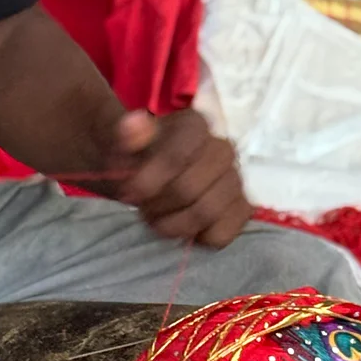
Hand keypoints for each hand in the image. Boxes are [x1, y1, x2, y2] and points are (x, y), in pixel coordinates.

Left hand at [114, 109, 250, 247]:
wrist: (148, 172)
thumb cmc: (136, 158)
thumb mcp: (119, 142)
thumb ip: (124, 134)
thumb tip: (134, 123)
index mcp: (194, 126)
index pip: (175, 158)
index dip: (147, 182)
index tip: (127, 193)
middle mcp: (222, 149)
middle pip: (188, 189)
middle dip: (157, 205)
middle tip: (141, 207)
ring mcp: (235, 179)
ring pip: (206, 212)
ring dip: (173, 224)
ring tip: (157, 219)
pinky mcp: (241, 208)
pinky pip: (224, 233)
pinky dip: (198, 237)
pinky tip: (183, 227)